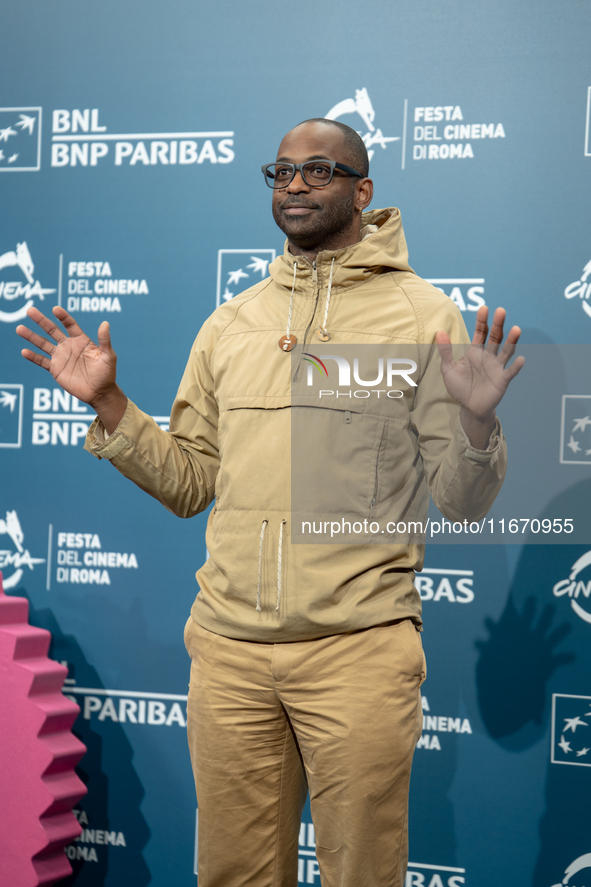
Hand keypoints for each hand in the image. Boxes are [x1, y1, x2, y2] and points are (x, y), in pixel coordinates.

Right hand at [16, 306, 126, 432]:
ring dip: (31, 337)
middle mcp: (68, 346)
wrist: (100, 392)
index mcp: (81, 340)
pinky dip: (33, 357)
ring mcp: (60, 357)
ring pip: (43, 344)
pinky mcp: (55, 369)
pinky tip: (24, 352)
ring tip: (19, 329)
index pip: (70, 324)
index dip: (63, 317)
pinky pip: (42, 361)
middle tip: (30, 311)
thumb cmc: (107, 373)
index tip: (55, 309)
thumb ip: (105, 340)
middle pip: (52, 330)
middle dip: (41, 321)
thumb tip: (105, 323)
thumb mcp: (108, 356)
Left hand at [436, 306, 524, 447]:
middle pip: (495, 337)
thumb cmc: (459, 387)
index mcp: (475, 352)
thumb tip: (439, 331)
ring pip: (506, 351)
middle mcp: (488, 356)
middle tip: (501, 311)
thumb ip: (445, 351)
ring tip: (516, 329)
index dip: (482, 321)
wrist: (469, 407)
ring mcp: (497, 367)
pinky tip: (521, 359)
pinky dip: (516, 366)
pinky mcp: (502, 380)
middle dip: (498, 324)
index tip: (484, 308)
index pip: (480, 333)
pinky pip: (510, 372)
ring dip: (512, 340)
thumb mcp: (448, 369)